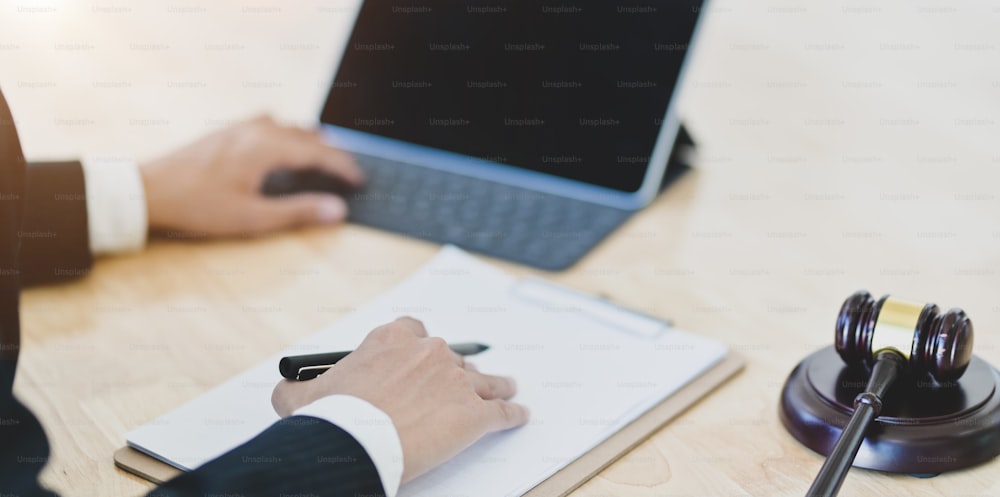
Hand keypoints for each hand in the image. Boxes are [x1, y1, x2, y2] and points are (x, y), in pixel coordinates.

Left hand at [139, 116, 363, 236]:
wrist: (147, 192)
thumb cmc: (196, 206)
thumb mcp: (252, 218)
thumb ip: (298, 212)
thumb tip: (337, 210)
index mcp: (266, 148)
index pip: (318, 153)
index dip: (343, 167)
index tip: (359, 180)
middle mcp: (255, 130)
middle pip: (306, 136)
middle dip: (330, 154)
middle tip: (346, 172)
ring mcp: (239, 127)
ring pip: (287, 126)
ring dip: (308, 141)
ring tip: (321, 157)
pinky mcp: (226, 132)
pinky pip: (266, 123)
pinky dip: (285, 133)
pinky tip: (279, 145)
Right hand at [271, 317, 528, 481]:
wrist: (355, 441)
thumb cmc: (330, 418)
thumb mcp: (299, 397)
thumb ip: (295, 387)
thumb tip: (284, 389)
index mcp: (391, 339)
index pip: (414, 332)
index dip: (419, 348)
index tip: (418, 360)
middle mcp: (429, 352)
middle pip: (452, 356)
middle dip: (456, 371)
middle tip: (459, 385)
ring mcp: (455, 381)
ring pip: (485, 380)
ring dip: (495, 385)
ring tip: (507, 390)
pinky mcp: (473, 413)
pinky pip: (501, 411)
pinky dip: (511, 414)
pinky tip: (518, 416)